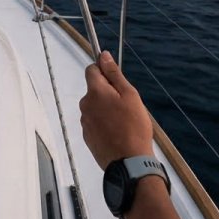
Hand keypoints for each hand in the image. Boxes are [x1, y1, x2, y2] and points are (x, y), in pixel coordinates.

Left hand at [79, 50, 153, 169]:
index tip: (116, 80)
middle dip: (108, 92)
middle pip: (94, 89)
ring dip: (106, 109)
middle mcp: (85, 105)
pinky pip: (95, 122)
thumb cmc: (133, 127)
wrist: (129, 163)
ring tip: (123, 122)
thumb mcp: (130, 95)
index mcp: (95, 92)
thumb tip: (103, 55)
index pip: (92, 69)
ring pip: (95, 107)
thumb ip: (114, 74)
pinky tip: (117, 133)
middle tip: (126, 105)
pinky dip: (104, 124)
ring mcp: (85, 122)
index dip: (104, 70)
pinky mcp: (87, 137)